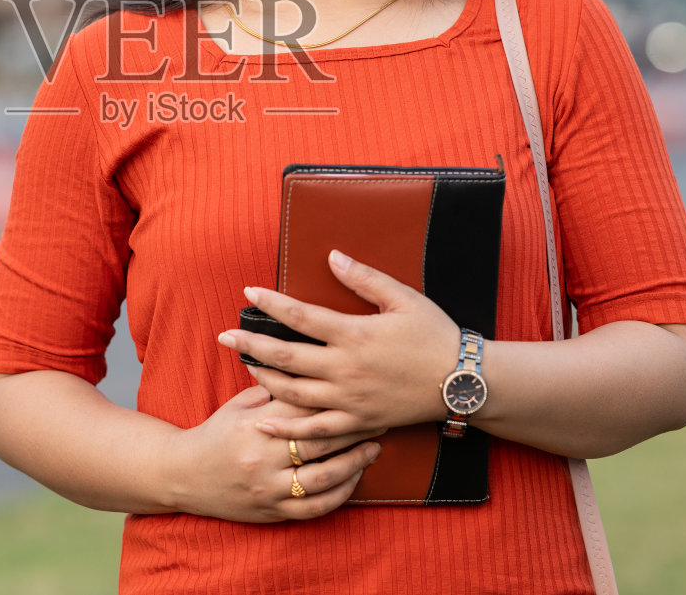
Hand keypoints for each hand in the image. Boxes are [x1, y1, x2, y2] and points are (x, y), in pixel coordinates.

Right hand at [166, 385, 383, 521]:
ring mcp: (268, 487)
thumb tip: (308, 366)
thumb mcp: (239, 405)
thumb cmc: (216, 433)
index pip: (303, 407)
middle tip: (380, 415)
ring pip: (323, 477)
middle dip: (353, 428)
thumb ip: (272, 390)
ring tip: (374, 448)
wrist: (184, 475)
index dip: (334, 397)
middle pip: (319, 440)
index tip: (359, 388)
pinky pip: (315, 507)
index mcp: (254, 424)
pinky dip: (340, 494)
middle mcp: (263, 456)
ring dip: (354, 462)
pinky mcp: (272, 511)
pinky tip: (355, 479)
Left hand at [217, 250, 461, 440]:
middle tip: (223, 336)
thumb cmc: (434, 335)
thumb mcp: (404, 298)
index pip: (301, 316)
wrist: (462, 381)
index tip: (249, 294)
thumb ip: (364, 278)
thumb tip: (331, 256)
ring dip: (263, 378)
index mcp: (355, 334)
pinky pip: (315, 428)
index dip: (271, 304)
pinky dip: (286, 425)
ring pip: (293, 392)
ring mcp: (350, 400)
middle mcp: (346, 369)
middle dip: (250, 344)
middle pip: (286, 356)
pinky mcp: (358, 422)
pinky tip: (263, 419)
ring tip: (244, 365)